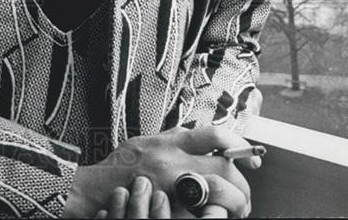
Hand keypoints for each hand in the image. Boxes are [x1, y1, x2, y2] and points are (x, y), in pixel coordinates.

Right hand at [64, 126, 256, 217]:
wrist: (95, 191)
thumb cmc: (119, 168)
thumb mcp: (145, 141)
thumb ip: (174, 139)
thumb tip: (204, 140)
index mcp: (168, 143)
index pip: (214, 136)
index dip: (240, 145)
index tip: (252, 157)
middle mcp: (172, 163)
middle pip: (225, 169)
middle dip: (242, 185)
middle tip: (244, 195)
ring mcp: (172, 189)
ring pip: (220, 195)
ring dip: (234, 204)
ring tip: (234, 209)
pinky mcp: (169, 210)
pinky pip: (204, 213)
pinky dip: (215, 215)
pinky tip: (214, 216)